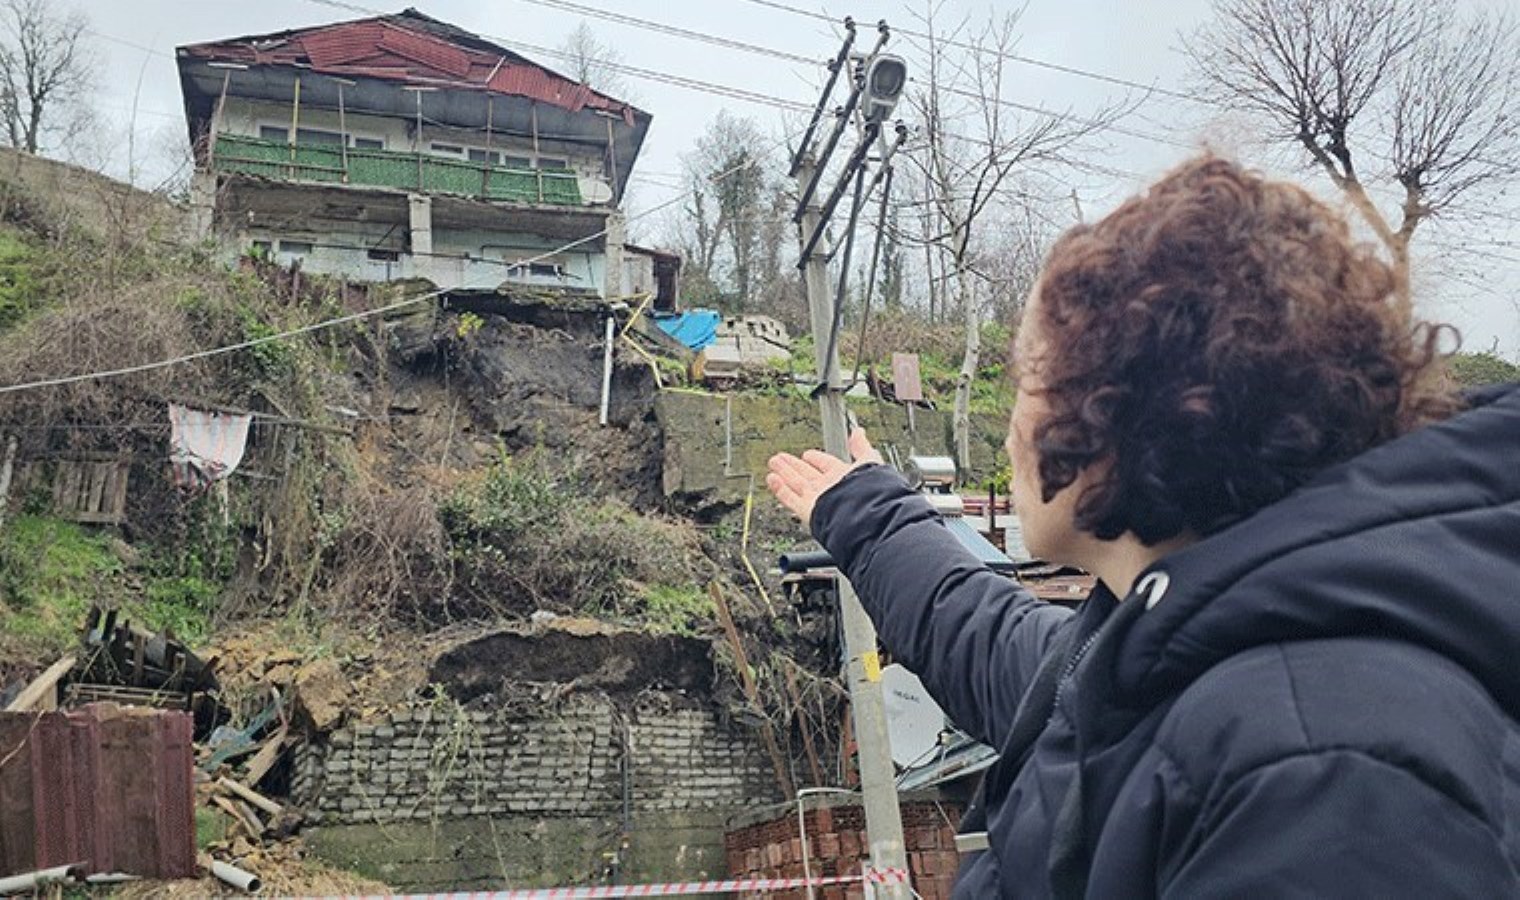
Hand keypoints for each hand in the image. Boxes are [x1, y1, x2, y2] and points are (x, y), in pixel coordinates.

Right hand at [766, 428, 883, 527]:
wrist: (862, 514)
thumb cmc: (868, 490)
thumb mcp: (867, 460)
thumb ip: (861, 447)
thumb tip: (859, 433)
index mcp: (844, 478)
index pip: (826, 465)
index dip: (816, 458)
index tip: (807, 454)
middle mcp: (829, 489)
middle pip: (807, 474)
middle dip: (794, 465)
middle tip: (781, 457)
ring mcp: (817, 499)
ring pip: (796, 484)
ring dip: (784, 472)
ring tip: (774, 462)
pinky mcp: (806, 510)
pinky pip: (789, 498)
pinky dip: (779, 488)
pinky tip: (772, 478)